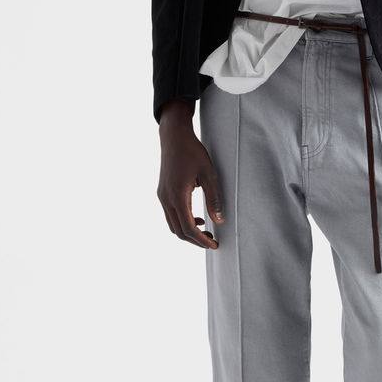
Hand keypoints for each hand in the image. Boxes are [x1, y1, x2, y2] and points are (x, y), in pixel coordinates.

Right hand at [156, 99, 224, 248]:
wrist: (174, 137)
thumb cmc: (192, 152)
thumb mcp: (209, 174)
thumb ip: (214, 199)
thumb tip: (219, 220)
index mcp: (177, 196)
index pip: (189, 228)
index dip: (202, 240)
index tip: (214, 244)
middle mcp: (166, 199)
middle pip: (179, 231)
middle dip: (195, 240)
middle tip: (212, 242)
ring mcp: (162, 196)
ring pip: (173, 225)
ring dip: (188, 232)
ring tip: (206, 232)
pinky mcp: (162, 193)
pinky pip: (170, 215)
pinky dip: (182, 222)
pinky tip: (197, 218)